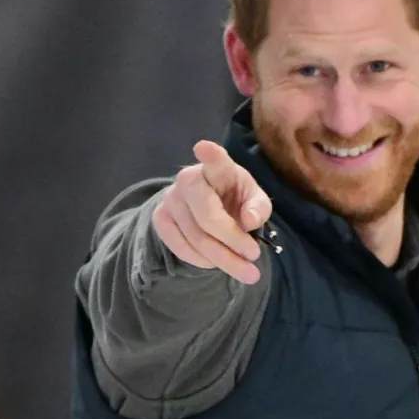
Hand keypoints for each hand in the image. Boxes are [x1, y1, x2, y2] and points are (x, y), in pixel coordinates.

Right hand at [152, 140, 272, 283]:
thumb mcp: (255, 199)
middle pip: (208, 217)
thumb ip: (259, 208)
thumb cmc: (235, 198)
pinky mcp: (160, 218)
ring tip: (245, 271)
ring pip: (197, 238)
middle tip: (255, 258)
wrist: (208, 205)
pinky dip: (203, 261)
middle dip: (233, 242)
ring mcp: (170, 199)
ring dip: (223, 260)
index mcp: (218, 167)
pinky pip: (181, 248)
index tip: (203, 148)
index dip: (210, 154)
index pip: (214, 159)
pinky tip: (217, 263)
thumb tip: (250, 221)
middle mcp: (188, 179)